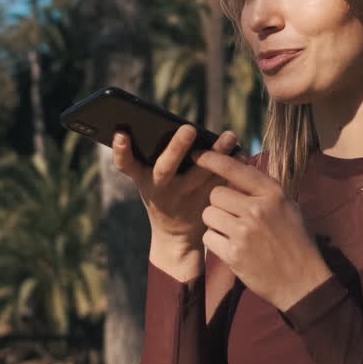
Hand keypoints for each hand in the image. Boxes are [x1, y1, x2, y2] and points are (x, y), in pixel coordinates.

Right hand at [112, 126, 239, 259]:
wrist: (176, 237)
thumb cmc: (162, 194)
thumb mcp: (148, 179)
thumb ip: (152, 157)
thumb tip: (179, 127)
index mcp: (143, 179)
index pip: (125, 165)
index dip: (121, 151)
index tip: (121, 133)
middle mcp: (161, 189)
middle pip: (165, 168)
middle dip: (176, 148)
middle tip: (189, 128)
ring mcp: (183, 198)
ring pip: (200, 175)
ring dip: (216, 154)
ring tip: (229, 136)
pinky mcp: (204, 203)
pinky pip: (219, 183)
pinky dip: (233, 167)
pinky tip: (242, 152)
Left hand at [193, 150, 332, 311]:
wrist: (303, 282)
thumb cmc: (297, 242)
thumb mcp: (289, 207)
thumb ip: (264, 190)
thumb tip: (238, 170)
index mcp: (273, 194)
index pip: (236, 169)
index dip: (213, 159)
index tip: (199, 155)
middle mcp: (258, 209)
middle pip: (215, 194)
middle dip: (219, 204)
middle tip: (232, 216)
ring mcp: (244, 232)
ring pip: (208, 214)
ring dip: (215, 223)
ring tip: (233, 233)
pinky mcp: (234, 254)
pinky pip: (208, 237)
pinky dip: (215, 242)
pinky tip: (231, 248)